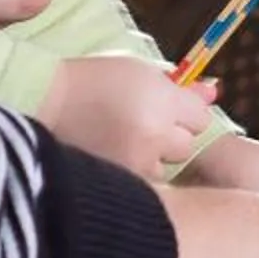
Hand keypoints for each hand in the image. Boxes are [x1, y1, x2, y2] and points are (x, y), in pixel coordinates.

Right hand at [38, 57, 214, 176]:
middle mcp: (154, 134)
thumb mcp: (139, 72)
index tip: (164, 109)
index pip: (201, 118)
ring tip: (122, 144)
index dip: (183, 114)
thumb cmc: (94, 81)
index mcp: (162, 101)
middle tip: (141, 127)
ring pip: (165, 169)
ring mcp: (136, 163)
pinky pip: (142, 185)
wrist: (43, 102)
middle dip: (170, 138)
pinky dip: (133, 176)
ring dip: (152, 160)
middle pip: (186, 146)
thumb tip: (215, 91)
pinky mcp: (117, 183)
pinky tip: (112, 159)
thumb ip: (179, 87)